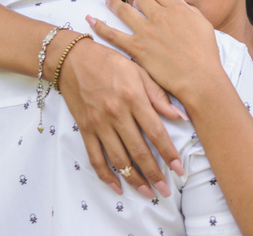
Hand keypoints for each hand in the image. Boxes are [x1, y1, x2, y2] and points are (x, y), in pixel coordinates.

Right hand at [55, 37, 187, 197]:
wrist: (73, 60)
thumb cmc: (111, 62)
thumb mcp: (139, 70)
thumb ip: (158, 95)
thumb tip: (179, 116)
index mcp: (133, 97)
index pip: (155, 131)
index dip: (168, 152)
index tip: (179, 169)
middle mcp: (116, 113)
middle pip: (138, 150)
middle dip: (154, 173)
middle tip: (166, 190)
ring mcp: (98, 124)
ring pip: (118, 159)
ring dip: (134, 179)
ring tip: (148, 193)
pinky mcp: (85, 129)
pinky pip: (95, 157)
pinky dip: (106, 175)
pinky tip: (117, 186)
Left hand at [87, 0, 222, 101]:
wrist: (199, 78)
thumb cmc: (206, 55)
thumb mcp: (204, 25)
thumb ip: (190, 11)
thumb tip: (178, 3)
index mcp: (177, 8)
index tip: (154, 3)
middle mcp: (159, 15)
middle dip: (139, 2)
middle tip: (136, 8)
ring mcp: (145, 31)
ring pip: (124, 10)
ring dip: (114, 4)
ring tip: (107, 0)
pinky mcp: (136, 48)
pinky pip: (112, 33)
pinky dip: (99, 25)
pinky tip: (91, 20)